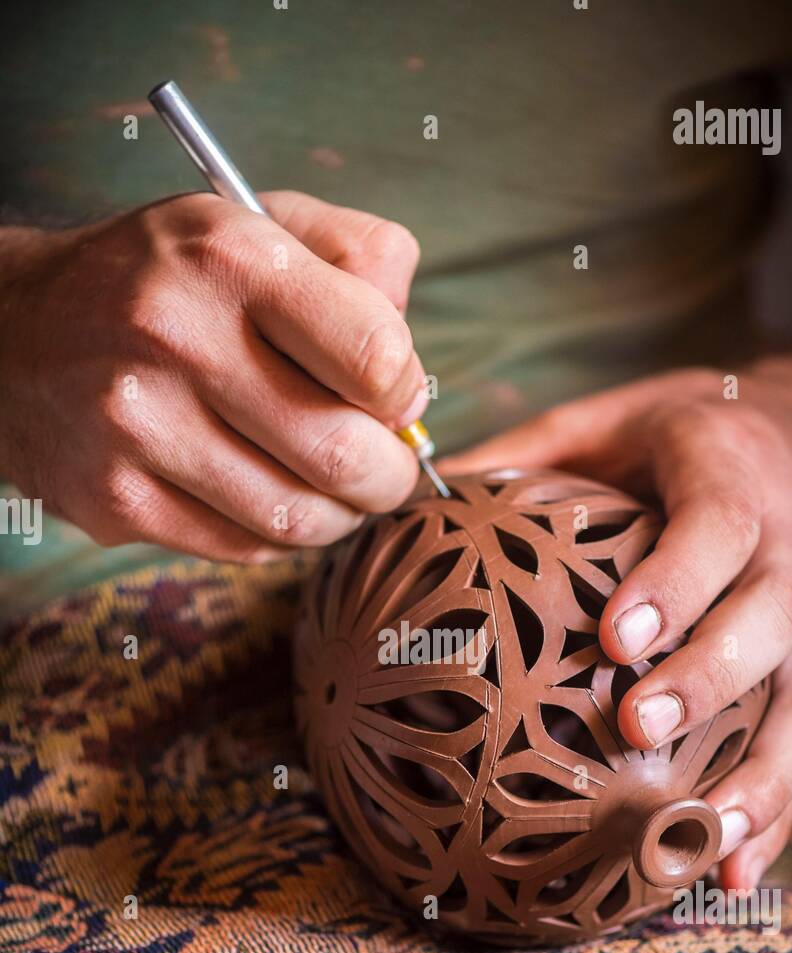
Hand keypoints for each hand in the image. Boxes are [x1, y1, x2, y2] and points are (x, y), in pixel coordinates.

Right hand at [0, 192, 427, 559]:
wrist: (16, 332)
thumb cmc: (165, 282)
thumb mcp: (256, 225)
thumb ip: (359, 260)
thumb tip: (410, 373)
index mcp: (226, 258)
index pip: (375, 357)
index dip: (405, 393)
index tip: (395, 400)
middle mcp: (175, 338)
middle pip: (343, 455)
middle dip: (389, 476)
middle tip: (387, 470)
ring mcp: (138, 428)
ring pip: (297, 518)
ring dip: (340, 516)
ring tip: (336, 490)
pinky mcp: (117, 499)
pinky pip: (243, 546)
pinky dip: (278, 536)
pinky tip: (272, 500)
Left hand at [443, 357, 791, 891]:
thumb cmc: (694, 436)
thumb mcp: (613, 418)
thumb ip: (531, 452)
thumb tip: (417, 494)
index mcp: (734, 475)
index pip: (717, 528)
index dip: (674, 583)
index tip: (613, 637)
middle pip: (771, 617)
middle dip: (710, 677)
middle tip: (638, 727)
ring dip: (761, 776)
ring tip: (698, 837)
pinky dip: (776, 813)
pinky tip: (728, 871)